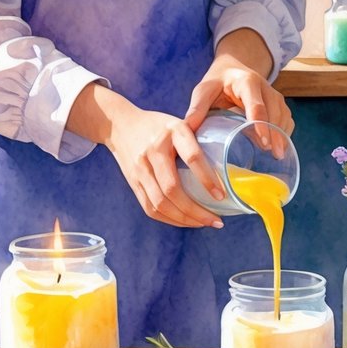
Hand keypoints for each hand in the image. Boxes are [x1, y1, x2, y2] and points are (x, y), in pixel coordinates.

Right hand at [102, 99, 226, 228]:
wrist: (120, 125)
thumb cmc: (159, 125)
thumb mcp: (179, 124)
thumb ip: (196, 141)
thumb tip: (227, 167)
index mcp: (172, 131)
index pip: (192, 157)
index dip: (207, 178)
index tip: (221, 195)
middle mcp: (154, 150)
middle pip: (172, 189)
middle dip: (196, 211)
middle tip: (216, 221)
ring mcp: (140, 168)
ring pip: (160, 203)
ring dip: (184, 219)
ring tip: (204, 223)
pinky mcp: (133, 182)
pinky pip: (150, 208)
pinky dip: (169, 219)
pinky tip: (185, 221)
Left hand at [184, 54, 293, 157]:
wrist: (233, 68)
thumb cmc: (218, 81)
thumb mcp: (204, 89)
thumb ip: (197, 108)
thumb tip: (187, 130)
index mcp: (246, 82)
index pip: (257, 104)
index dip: (261, 123)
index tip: (263, 141)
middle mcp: (265, 88)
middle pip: (275, 112)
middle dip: (276, 133)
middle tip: (274, 154)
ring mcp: (275, 96)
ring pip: (283, 117)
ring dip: (281, 135)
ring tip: (276, 155)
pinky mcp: (279, 105)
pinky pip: (286, 121)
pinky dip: (284, 134)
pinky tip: (278, 149)